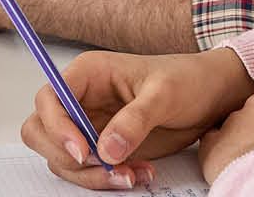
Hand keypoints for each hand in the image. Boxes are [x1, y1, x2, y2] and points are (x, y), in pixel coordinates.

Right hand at [19, 49, 253, 189]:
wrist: (211, 97)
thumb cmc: (187, 79)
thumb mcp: (164, 94)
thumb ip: (134, 120)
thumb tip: (105, 150)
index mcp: (88, 74)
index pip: (49, 99)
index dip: (57, 127)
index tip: (83, 151)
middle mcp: (81, 100)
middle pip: (42, 132)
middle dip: (68, 157)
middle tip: (105, 168)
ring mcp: (90, 126)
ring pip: (63, 159)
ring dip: (92, 175)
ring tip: (133, 174)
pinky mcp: (103, 149)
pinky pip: (89, 171)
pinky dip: (108, 179)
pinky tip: (139, 174)